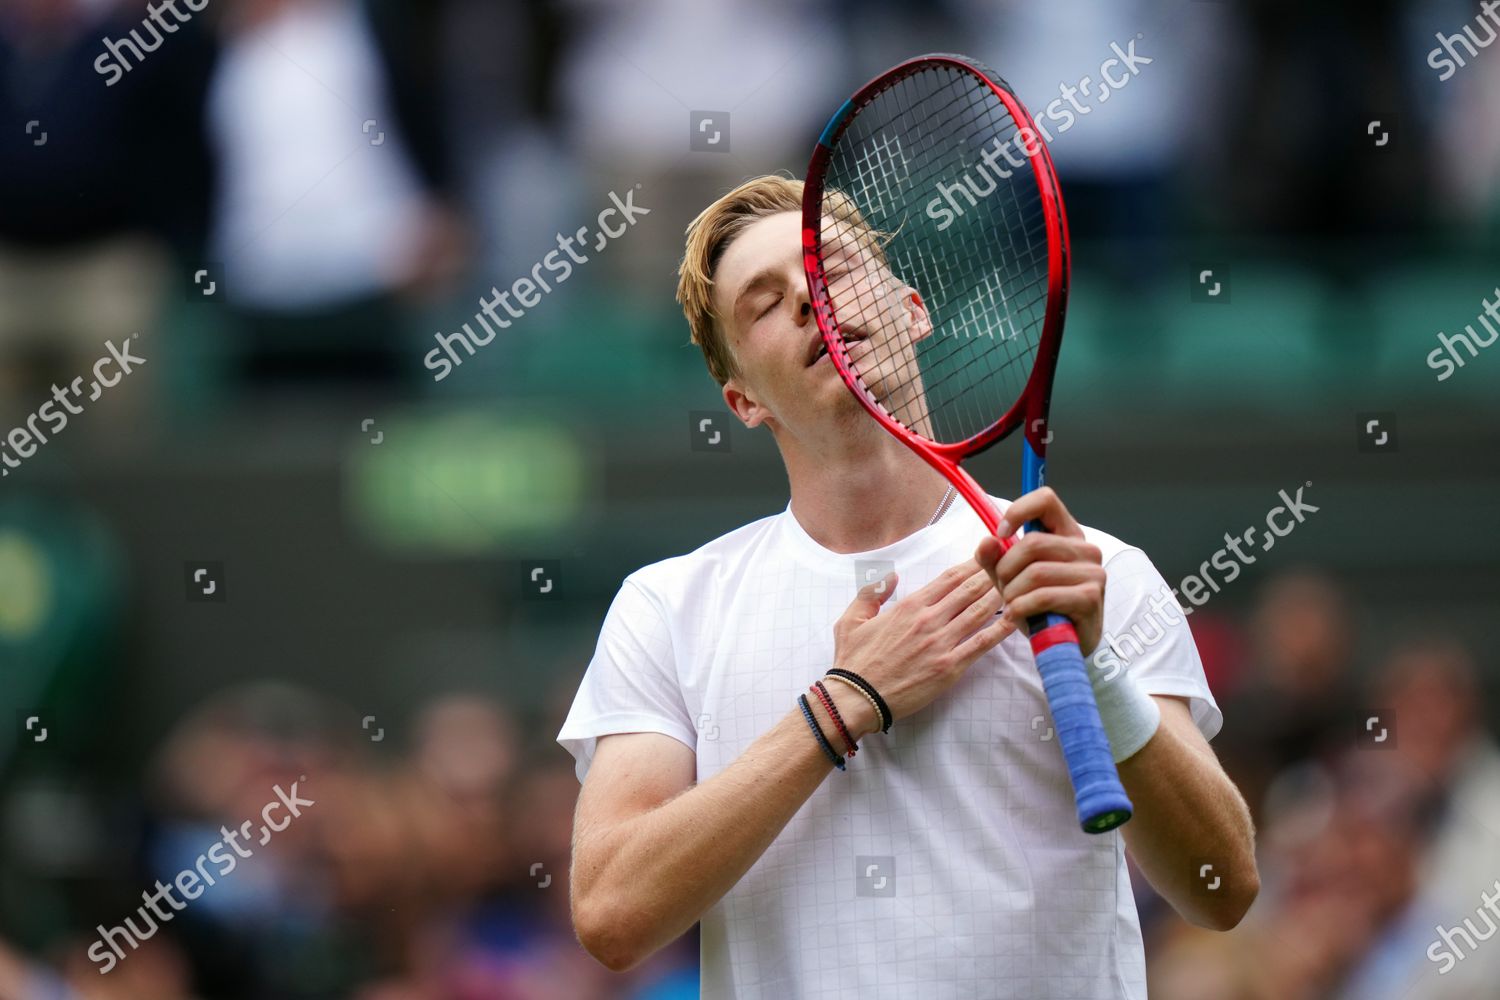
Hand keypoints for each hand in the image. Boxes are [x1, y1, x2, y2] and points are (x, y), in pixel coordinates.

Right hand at [829, 559, 1015, 735]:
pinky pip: (981, 644)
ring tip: (1018, 584)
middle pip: (969, 589)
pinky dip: (1001, 630)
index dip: (971, 564)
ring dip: (1001, 595)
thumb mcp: (852, 620)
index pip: (948, 578)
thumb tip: (890, 576)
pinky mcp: (949, 668)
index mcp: (908, 606)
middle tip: (1011, 564)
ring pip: (979, 612)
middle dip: (993, 573)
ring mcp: (941, 644)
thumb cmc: (854, 661)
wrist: (857, 699)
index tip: (987, 555)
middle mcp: (928, 620)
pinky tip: (1016, 618)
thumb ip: (871, 593)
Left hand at [973, 486, 1105, 654]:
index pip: (1046, 500)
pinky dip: (1021, 607)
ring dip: (1012, 592)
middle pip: (1032, 542)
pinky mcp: (1091, 598)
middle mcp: (1086, 549)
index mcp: (1067, 534)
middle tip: (1003, 589)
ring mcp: (1093, 573)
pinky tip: (1017, 616)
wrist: (1065, 646)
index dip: (1018, 511)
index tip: (1001, 533)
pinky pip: (1043, 596)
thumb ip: (995, 559)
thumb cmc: (1039, 607)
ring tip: (1012, 605)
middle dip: (1006, 569)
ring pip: (1035, 571)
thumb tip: (987, 541)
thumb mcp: (1011, 579)